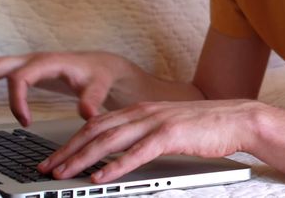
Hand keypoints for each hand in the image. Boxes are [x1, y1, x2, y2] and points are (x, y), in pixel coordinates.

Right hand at [0, 51, 134, 125]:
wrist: (101, 66)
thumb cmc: (99, 75)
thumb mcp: (100, 86)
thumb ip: (93, 98)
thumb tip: (86, 114)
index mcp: (48, 62)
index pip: (21, 77)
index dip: (17, 100)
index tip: (24, 122)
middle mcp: (33, 59)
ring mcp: (25, 63)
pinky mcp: (22, 70)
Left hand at [39, 99, 261, 182]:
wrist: (237, 119)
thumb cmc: (205, 127)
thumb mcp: (166, 127)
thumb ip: (143, 134)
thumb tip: (119, 152)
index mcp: (140, 109)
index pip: (96, 123)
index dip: (71, 141)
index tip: (53, 157)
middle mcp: (143, 112)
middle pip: (96, 130)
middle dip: (68, 151)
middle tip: (47, 168)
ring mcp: (156, 122)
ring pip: (110, 140)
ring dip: (83, 158)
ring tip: (64, 173)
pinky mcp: (170, 135)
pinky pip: (136, 153)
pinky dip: (115, 165)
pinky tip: (100, 176)